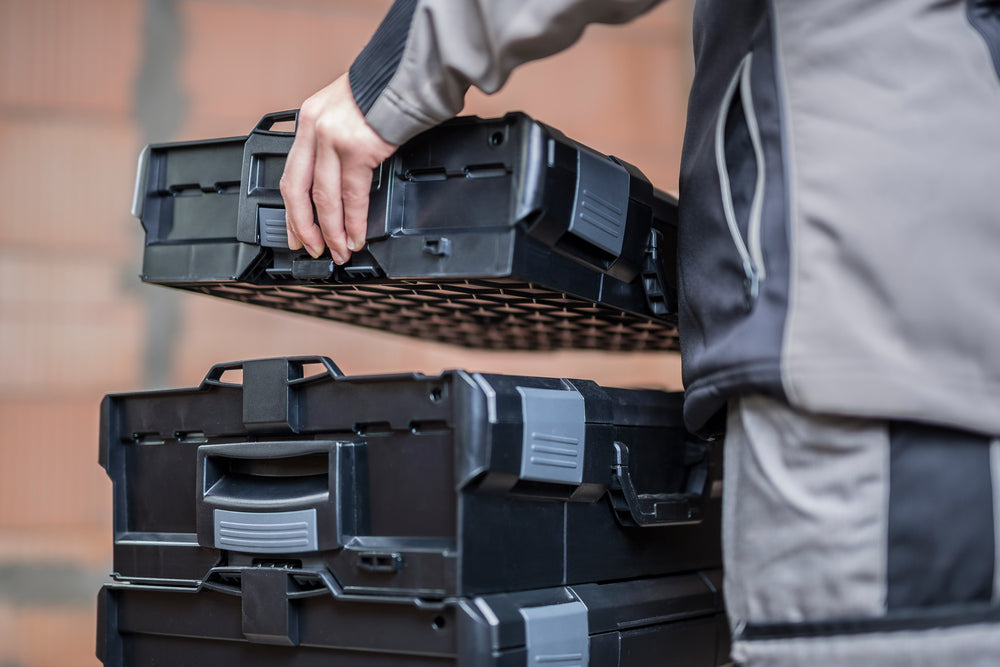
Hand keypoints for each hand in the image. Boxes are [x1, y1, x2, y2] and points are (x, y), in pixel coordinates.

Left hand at [280, 74, 396, 262]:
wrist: (406, 71)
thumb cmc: (384, 89)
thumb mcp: (346, 110)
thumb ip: (336, 142)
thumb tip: (341, 180)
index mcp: (309, 119)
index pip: (291, 174)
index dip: (292, 210)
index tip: (295, 232)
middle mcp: (315, 129)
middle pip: (299, 190)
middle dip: (305, 227)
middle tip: (313, 249)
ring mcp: (333, 139)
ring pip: (324, 198)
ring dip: (332, 231)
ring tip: (340, 250)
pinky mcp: (357, 148)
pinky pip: (352, 195)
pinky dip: (354, 222)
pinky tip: (356, 235)